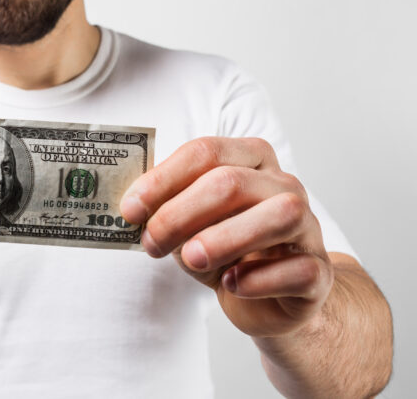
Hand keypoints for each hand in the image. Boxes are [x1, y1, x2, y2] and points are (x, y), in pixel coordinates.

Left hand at [120, 137, 333, 336]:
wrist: (270, 298)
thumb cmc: (224, 250)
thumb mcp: (189, 224)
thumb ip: (167, 209)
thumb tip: (132, 207)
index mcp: (250, 160)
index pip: (205, 152)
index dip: (162, 179)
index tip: (129, 208)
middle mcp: (283, 185)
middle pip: (232, 182)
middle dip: (180, 213)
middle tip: (151, 242)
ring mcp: (308, 226)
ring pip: (279, 215)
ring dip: (225, 238)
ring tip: (190, 259)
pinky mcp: (319, 272)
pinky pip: (299, 269)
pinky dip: (259, 279)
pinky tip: (232, 285)